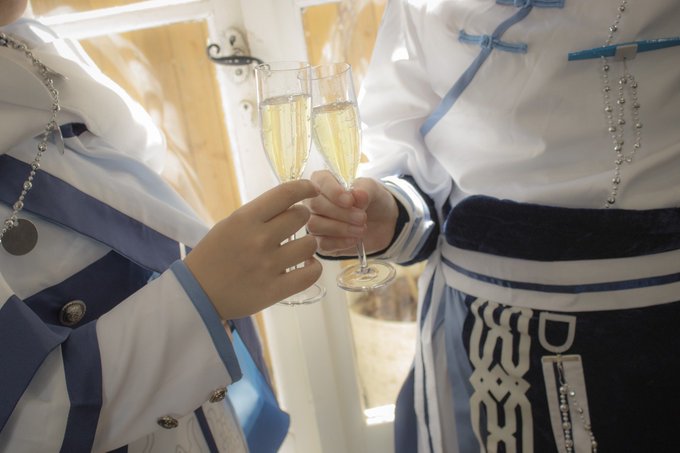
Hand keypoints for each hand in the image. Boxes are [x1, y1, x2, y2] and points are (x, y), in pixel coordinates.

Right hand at [184, 179, 321, 319]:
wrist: (198, 293)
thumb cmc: (213, 256)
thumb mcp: (229, 225)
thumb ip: (258, 215)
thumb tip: (290, 204)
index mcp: (245, 219)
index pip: (285, 194)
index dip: (304, 187)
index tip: (311, 188)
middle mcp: (259, 239)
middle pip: (301, 216)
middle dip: (302, 217)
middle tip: (295, 225)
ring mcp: (269, 266)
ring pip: (310, 245)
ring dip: (308, 244)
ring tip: (298, 248)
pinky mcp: (275, 290)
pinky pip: (311, 274)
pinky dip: (313, 268)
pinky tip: (305, 265)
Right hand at [306, 170, 398, 256]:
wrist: (382, 224)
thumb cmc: (372, 201)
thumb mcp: (374, 190)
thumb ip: (365, 189)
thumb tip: (357, 195)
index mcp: (325, 181)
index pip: (320, 181)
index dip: (333, 191)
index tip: (350, 201)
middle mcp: (315, 201)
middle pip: (315, 205)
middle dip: (340, 213)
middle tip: (362, 218)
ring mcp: (316, 222)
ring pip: (315, 225)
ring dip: (340, 228)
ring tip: (361, 229)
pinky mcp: (321, 242)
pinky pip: (322, 243)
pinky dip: (340, 242)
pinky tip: (354, 239)